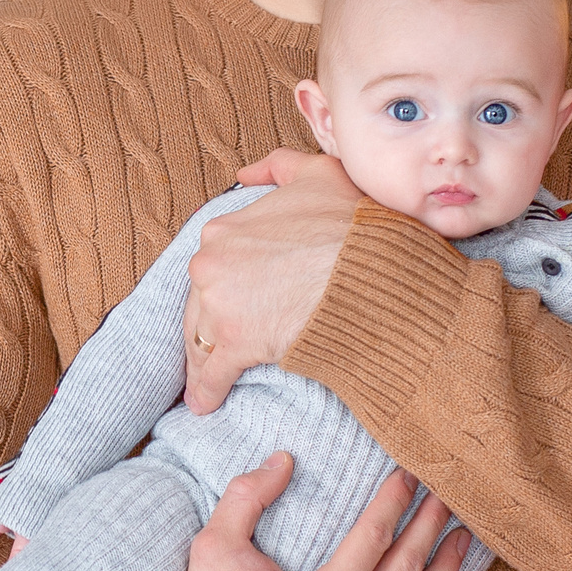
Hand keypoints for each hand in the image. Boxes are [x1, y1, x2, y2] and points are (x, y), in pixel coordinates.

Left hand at [180, 149, 361, 414]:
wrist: (370, 269)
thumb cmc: (352, 225)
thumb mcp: (318, 175)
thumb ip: (279, 166)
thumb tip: (244, 174)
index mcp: (223, 229)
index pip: (214, 266)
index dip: (225, 287)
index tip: (234, 303)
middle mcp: (211, 264)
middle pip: (201, 304)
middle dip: (208, 325)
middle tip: (217, 345)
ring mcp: (219, 305)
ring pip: (203, 339)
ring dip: (205, 360)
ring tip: (208, 379)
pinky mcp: (235, 344)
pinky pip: (212, 374)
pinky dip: (207, 391)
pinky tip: (206, 404)